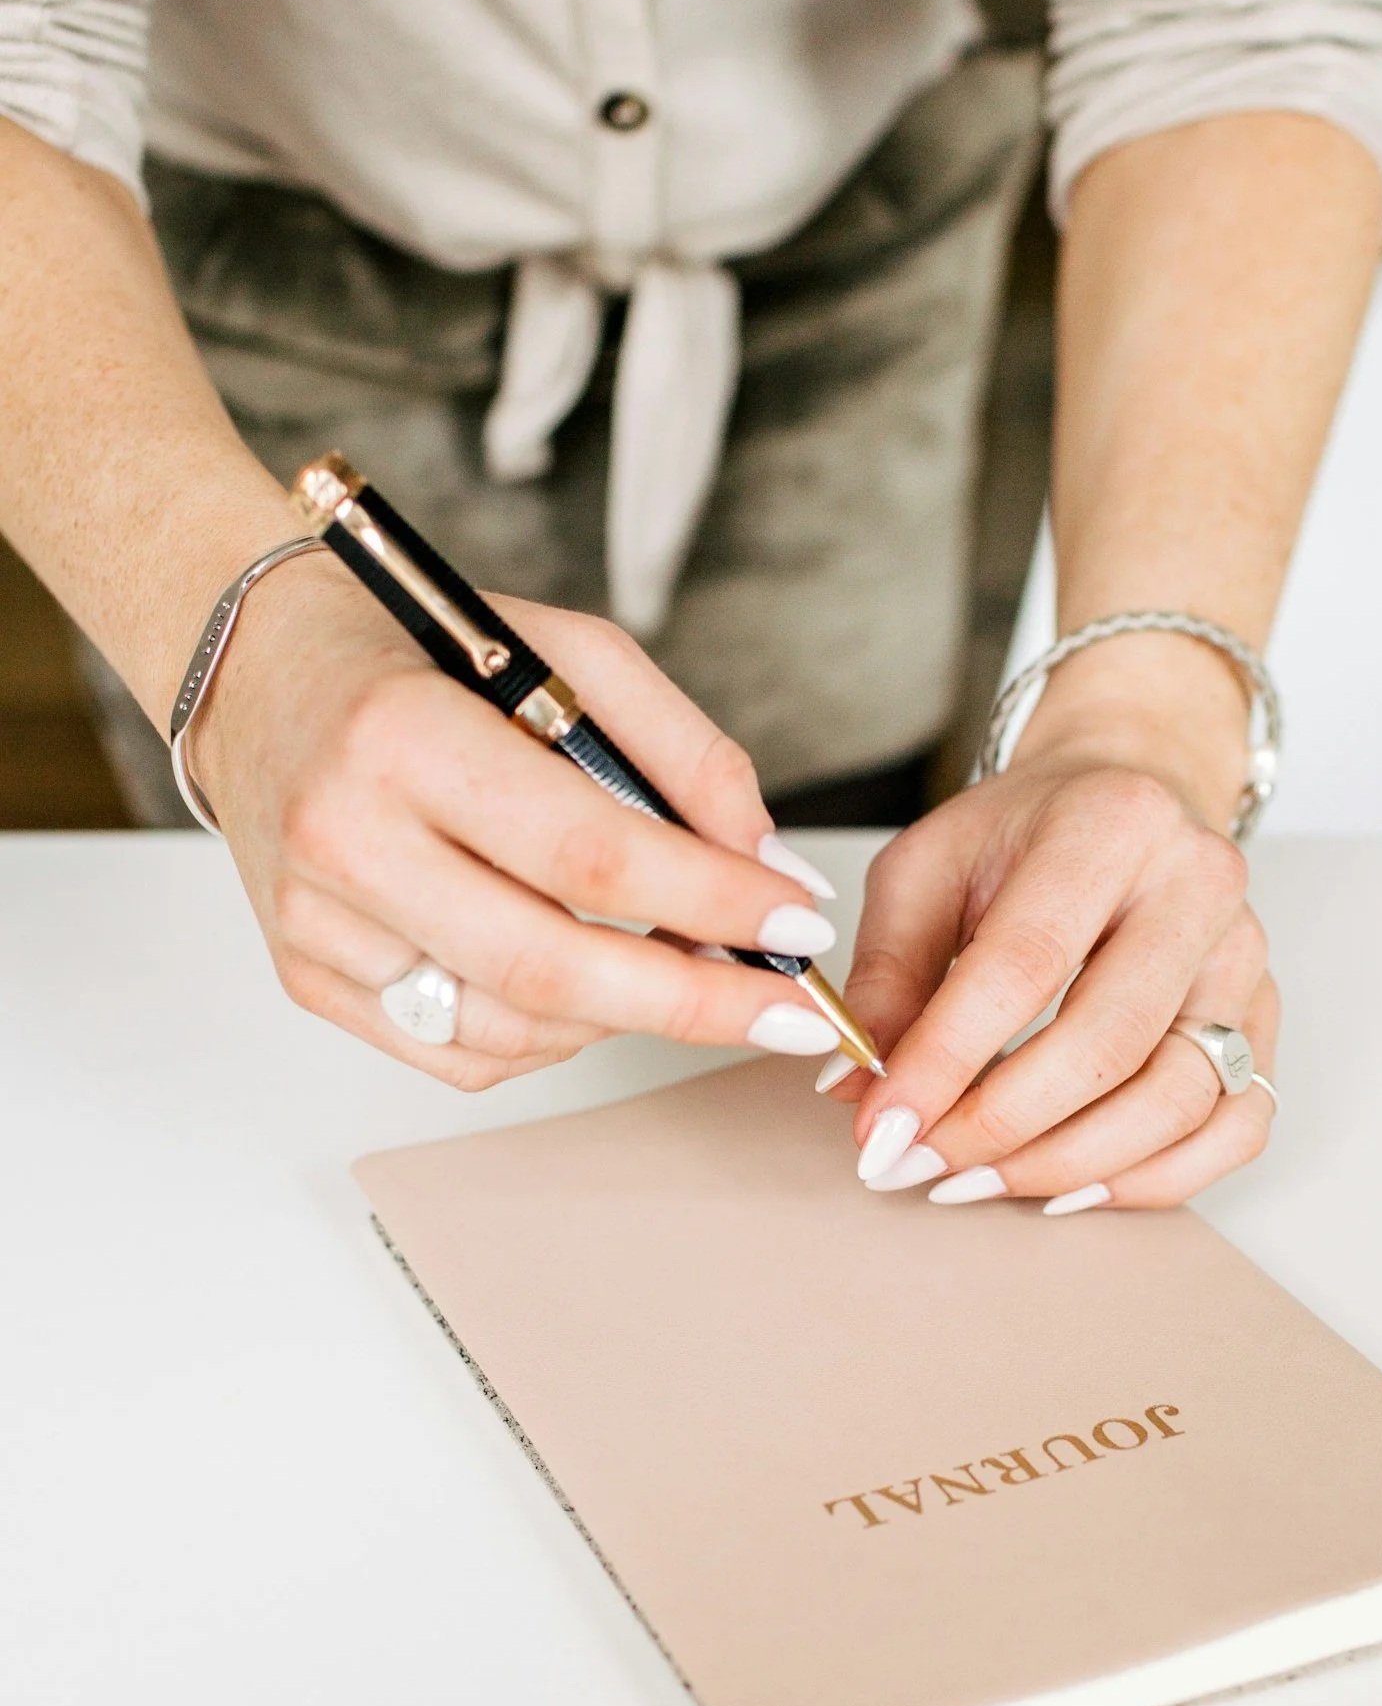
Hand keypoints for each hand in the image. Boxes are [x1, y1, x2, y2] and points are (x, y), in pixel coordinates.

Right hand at [193, 559, 843, 1088]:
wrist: (255, 670)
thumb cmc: (421, 654)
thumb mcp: (566, 653)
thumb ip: (683, 753)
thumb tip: (773, 870)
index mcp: (403, 736)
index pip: (588, 853)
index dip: (711, 900)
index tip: (802, 923)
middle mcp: (344, 839)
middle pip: (550, 966)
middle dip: (694, 999)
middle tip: (791, 1011)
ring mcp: (317, 924)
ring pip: (512, 1026)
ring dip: (629, 1014)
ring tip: (691, 970)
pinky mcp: (309, 978)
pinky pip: (462, 1052)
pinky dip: (554, 1033)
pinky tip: (591, 984)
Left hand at [821, 705, 1278, 1213]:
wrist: (1126, 798)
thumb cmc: (1023, 836)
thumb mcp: (926, 870)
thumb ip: (887, 975)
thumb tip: (859, 1091)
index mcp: (1110, 824)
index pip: (1025, 964)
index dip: (948, 1059)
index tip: (882, 1126)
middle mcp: (1198, 887)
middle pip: (1109, 1043)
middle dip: (1001, 1126)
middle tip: (919, 1163)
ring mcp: (1244, 957)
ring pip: (1180, 1098)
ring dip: (1069, 1162)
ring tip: (979, 1181)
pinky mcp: (1264, 1015)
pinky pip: (1236, 1126)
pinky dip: (1153, 1177)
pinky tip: (1070, 1186)